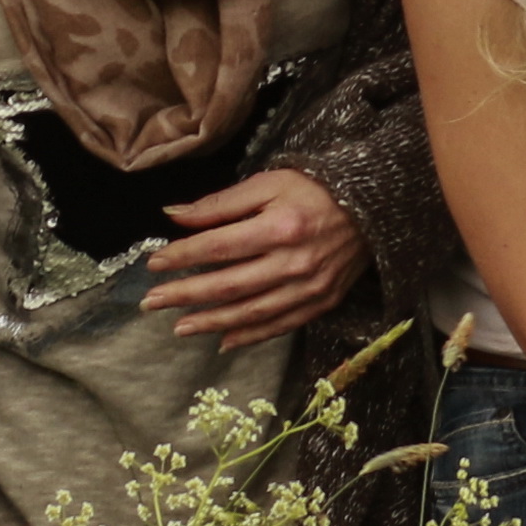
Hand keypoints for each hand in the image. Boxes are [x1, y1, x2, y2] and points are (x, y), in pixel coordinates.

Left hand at [147, 166, 360, 350]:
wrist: (373, 206)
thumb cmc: (314, 189)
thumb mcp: (267, 183)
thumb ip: (220, 203)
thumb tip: (173, 215)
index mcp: (279, 227)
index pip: (218, 247)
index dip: (182, 257)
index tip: (154, 265)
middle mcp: (294, 262)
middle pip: (229, 285)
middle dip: (186, 295)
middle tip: (152, 302)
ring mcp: (310, 287)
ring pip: (251, 313)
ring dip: (211, 322)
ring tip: (179, 327)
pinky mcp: (322, 302)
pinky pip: (280, 326)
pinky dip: (250, 337)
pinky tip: (222, 341)